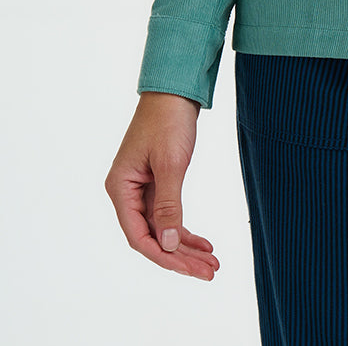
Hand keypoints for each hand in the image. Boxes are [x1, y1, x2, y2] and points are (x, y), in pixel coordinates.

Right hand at [105, 91, 219, 280]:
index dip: (165, 256)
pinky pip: (170, 215)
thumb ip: (168, 205)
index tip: (190, 268)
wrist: (175, 90)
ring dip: (187, 247)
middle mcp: (127, 192)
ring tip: (212, 263)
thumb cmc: (168, 120)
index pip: (140, 236)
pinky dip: (186, 230)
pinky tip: (204, 243)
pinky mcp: (157, 182)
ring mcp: (142, 189)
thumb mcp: (170, 164)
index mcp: (120, 188)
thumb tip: (169, 244)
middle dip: (181, 257)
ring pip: (164, 229)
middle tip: (210, 272)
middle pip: (153, 237)